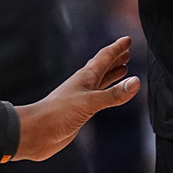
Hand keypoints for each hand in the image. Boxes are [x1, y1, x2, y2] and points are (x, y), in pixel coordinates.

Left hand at [13, 36, 139, 160]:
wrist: (36, 132)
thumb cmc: (57, 114)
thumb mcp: (90, 102)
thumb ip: (113, 94)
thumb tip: (136, 82)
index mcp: (86, 77)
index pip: (105, 58)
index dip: (117, 49)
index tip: (127, 40)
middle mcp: (84, 84)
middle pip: (103, 67)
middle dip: (115, 59)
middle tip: (127, 52)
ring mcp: (82, 97)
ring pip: (101, 81)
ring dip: (112, 74)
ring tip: (123, 69)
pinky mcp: (80, 111)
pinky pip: (99, 97)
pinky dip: (107, 93)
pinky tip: (108, 96)